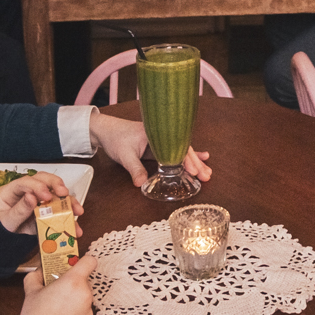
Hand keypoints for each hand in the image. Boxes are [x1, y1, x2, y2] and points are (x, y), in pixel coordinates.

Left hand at [0, 171, 78, 233]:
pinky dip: (68, 218)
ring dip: (68, 201)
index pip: (26, 182)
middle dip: (57, 185)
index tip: (46, 196)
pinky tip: (74, 227)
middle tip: (65, 193)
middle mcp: (27, 192)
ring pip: (55, 194)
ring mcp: (37, 201)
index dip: (38, 186)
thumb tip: (31, 197)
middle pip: (44, 180)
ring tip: (77, 211)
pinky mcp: (45, 212)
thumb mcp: (6, 221)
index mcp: (11, 191)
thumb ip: (19, 210)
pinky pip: (58, 211)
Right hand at [20, 253, 98, 314]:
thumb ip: (36, 276)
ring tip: (57, 313)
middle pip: (85, 285)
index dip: (83, 263)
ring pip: (84, 304)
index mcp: (74, 282)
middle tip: (59, 294)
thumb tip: (38, 272)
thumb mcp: (31, 291)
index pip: (89, 262)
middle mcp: (85, 297)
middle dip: (73, 288)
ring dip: (74, 305)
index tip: (77, 266)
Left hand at [87, 110, 210, 190]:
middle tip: (206, 175)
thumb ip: (134, 169)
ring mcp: (162, 140)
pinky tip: (201, 159)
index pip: (176, 147)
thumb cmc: (115, 138)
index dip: (187, 159)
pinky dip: (187, 157)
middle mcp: (162, 135)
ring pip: (182, 151)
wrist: (106, 130)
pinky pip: (176, 152)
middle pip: (183, 149)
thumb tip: (141, 184)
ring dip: (194, 162)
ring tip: (207, 172)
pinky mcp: (159, 146)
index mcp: (156, 133)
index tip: (194, 171)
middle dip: (196, 163)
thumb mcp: (124, 155)